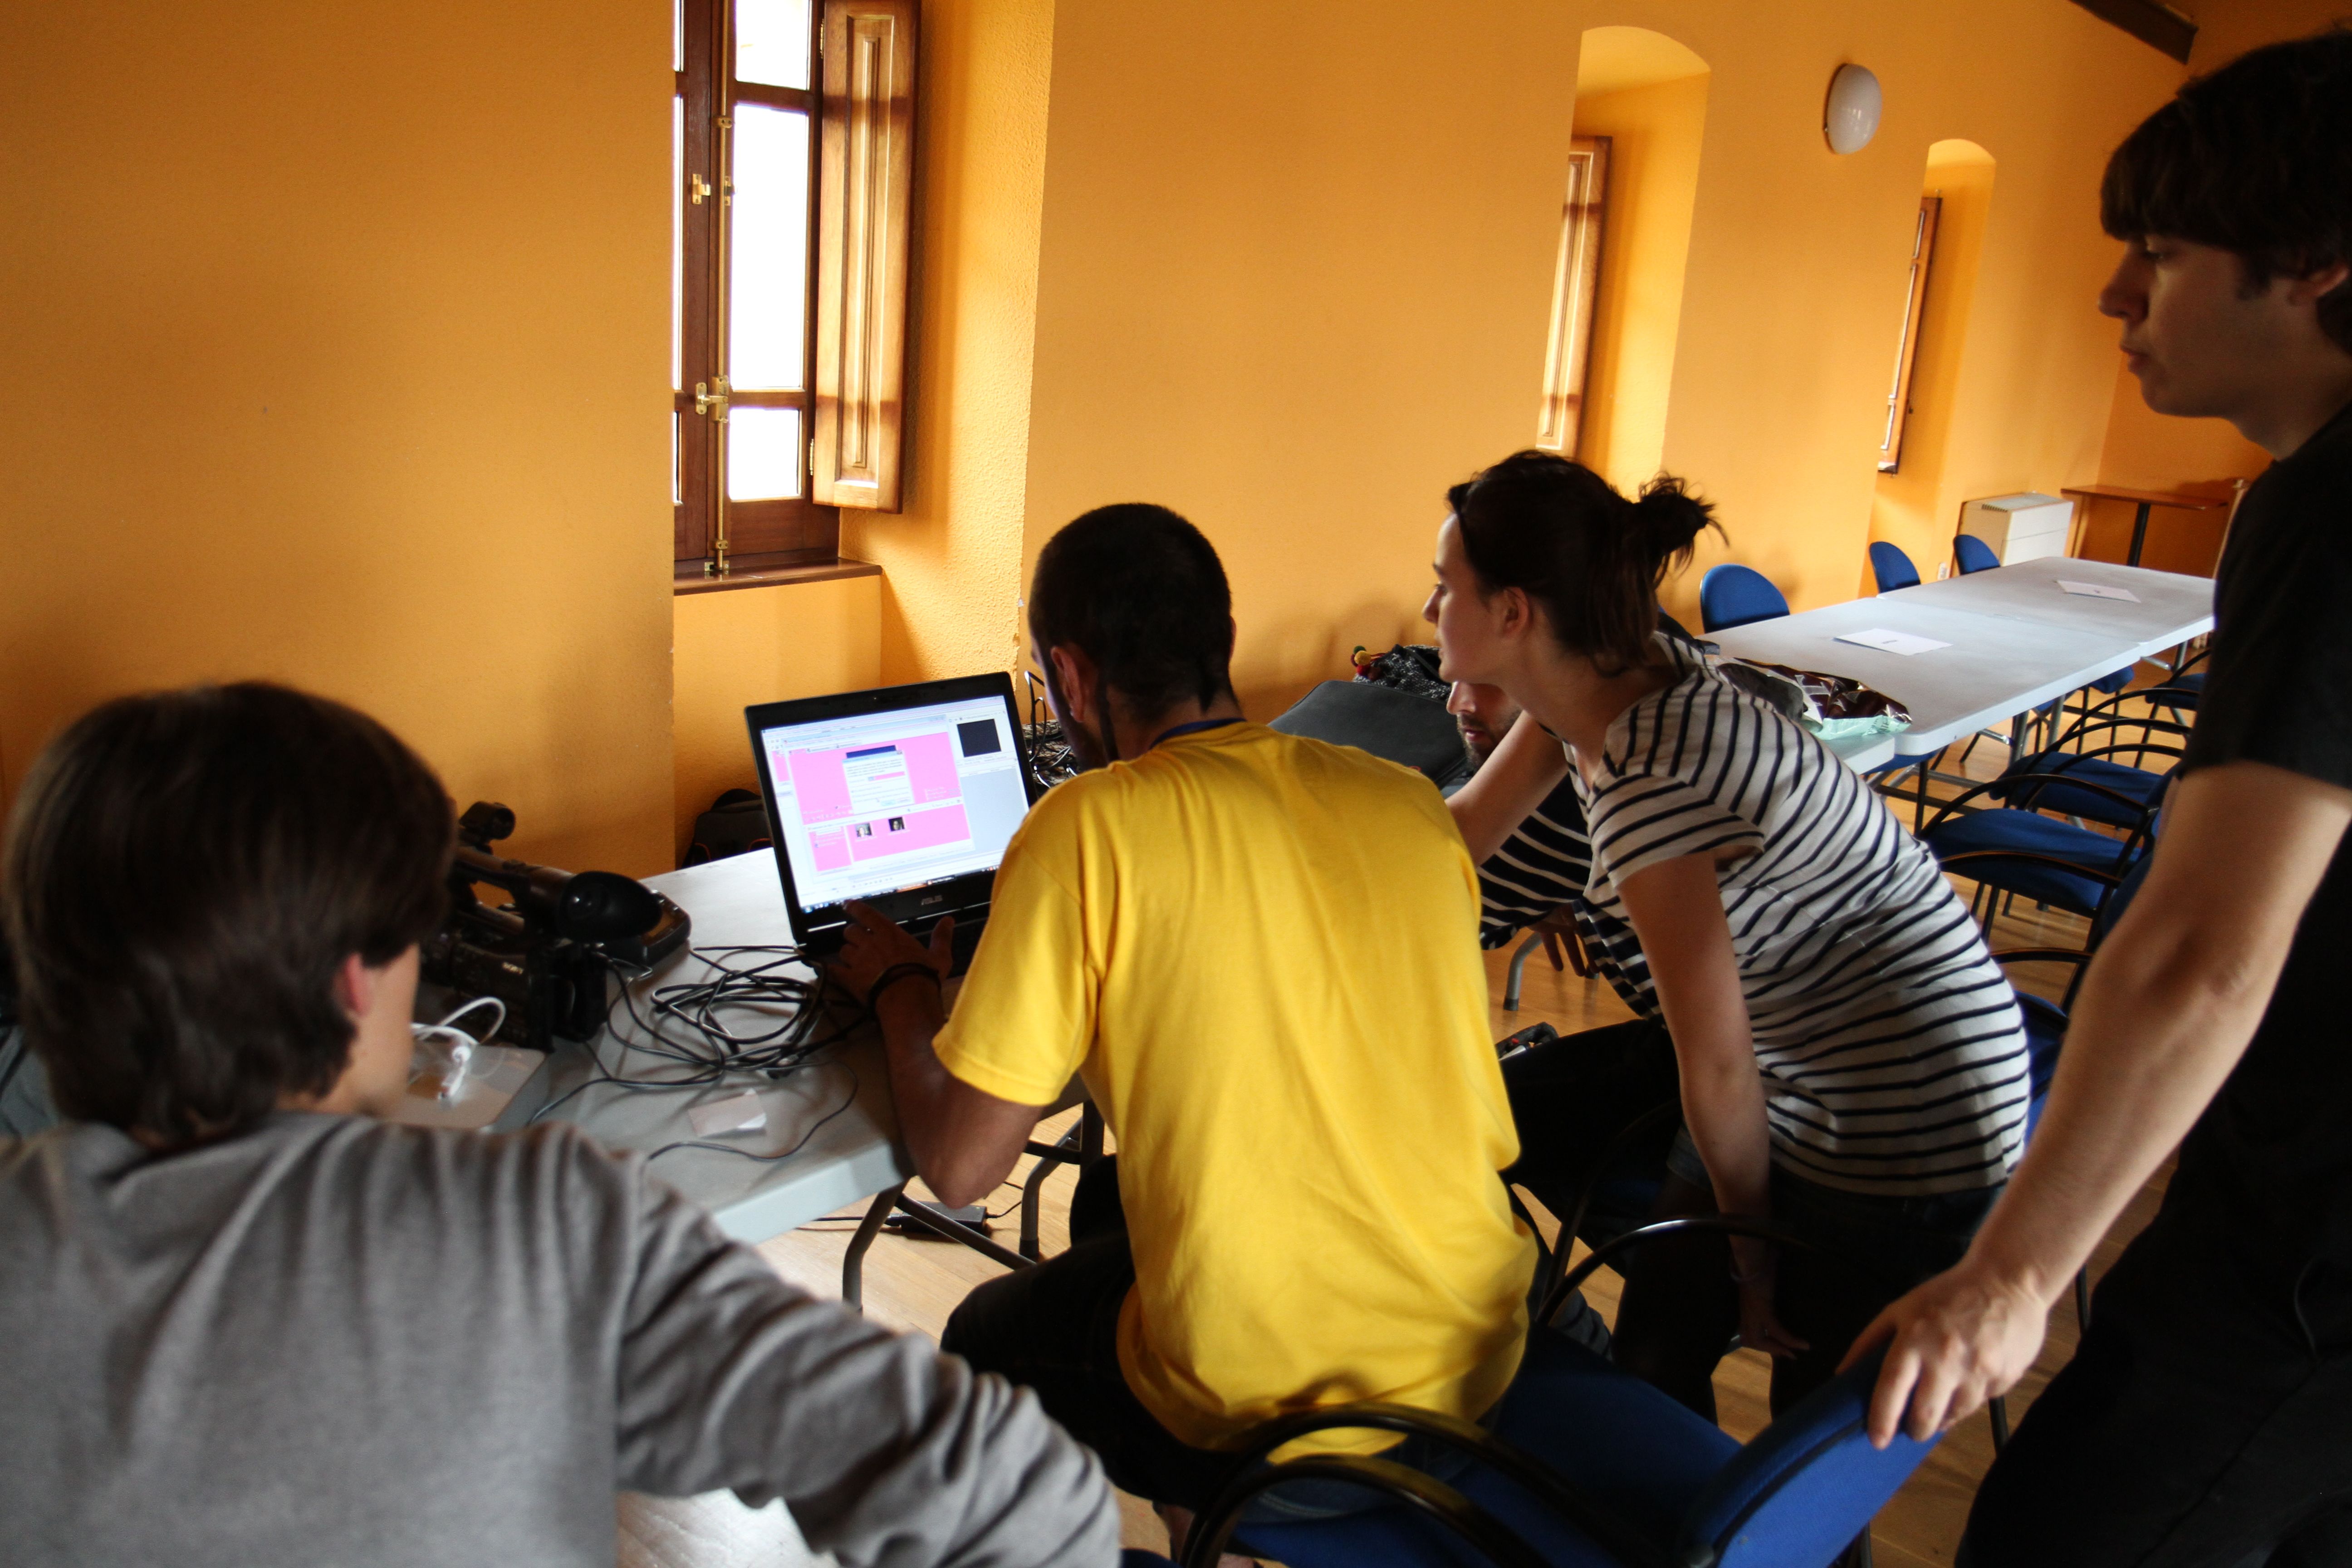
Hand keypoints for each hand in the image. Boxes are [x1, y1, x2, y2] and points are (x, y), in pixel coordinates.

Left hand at [830, 901, 953, 1006]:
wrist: (908, 1000)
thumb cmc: (924, 975)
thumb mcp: (939, 956)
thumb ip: (941, 937)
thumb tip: (949, 920)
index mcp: (889, 933)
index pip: (866, 913)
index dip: (855, 908)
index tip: (847, 905)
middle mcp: (870, 942)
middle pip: (850, 932)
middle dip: (853, 935)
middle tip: (858, 941)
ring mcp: (858, 961)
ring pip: (843, 951)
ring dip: (847, 954)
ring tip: (853, 960)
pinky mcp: (850, 979)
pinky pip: (835, 971)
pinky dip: (834, 971)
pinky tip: (835, 973)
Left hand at [1736, 1261, 1810, 1361]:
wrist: (1753, 1252)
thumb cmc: (1760, 1258)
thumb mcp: (1766, 1276)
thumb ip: (1771, 1281)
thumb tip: (1783, 1270)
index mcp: (1746, 1304)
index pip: (1747, 1331)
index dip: (1762, 1343)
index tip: (1781, 1348)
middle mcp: (1746, 1310)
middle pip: (1749, 1340)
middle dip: (1769, 1349)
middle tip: (1789, 1354)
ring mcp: (1751, 1310)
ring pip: (1757, 1340)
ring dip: (1777, 1348)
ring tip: (1795, 1352)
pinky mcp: (1760, 1307)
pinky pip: (1775, 1330)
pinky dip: (1789, 1340)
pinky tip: (1803, 1344)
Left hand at [1841, 1259, 2050, 1447]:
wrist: (2007, 1279)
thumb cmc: (1946, 1294)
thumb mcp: (1900, 1308)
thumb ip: (1869, 1341)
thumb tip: (1842, 1374)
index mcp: (1914, 1338)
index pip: (1891, 1387)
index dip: (1881, 1418)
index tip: (1876, 1440)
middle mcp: (1945, 1357)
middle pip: (1925, 1414)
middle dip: (1914, 1430)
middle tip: (1911, 1430)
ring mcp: (1978, 1369)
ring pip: (1955, 1415)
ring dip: (1944, 1417)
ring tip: (1939, 1406)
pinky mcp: (2004, 1377)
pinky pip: (1982, 1402)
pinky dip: (1970, 1400)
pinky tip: (1967, 1383)